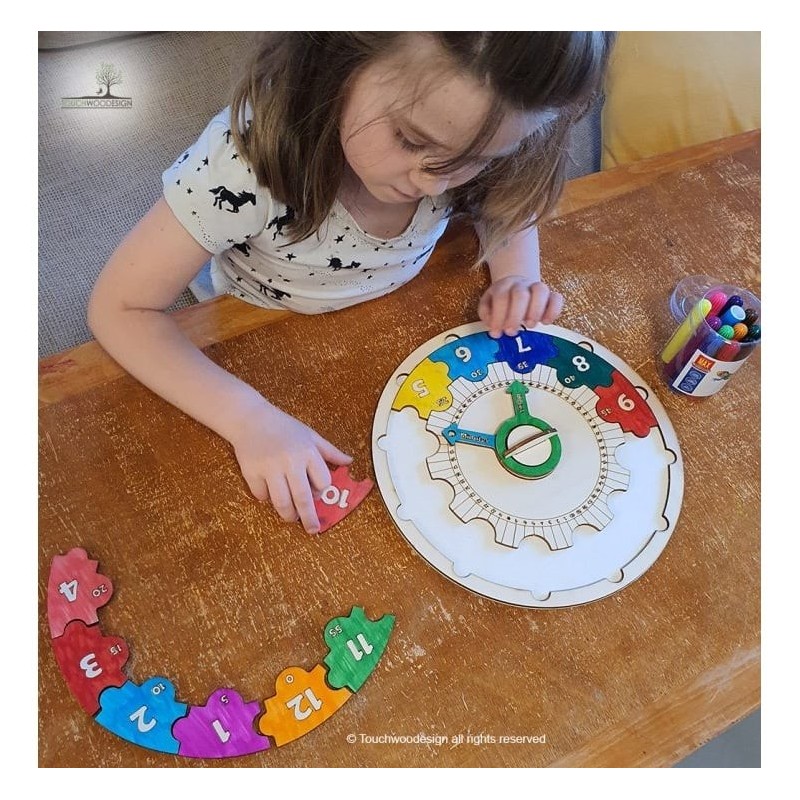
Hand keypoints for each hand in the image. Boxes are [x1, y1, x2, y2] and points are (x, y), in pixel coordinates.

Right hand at [229, 402, 351, 532]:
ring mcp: (269, 468)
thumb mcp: (310, 435)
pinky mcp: (251, 473)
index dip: (322, 490)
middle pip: (303, 498)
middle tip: (312, 529)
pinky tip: (269, 493)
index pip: (322, 482)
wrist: (250, 418)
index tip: (318, 494)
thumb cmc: (283, 427)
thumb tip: (349, 462)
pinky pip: (261, 496)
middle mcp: (290, 461)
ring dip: (288, 514)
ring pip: (282, 502)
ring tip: (291, 517)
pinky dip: (266, 499)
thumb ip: (330, 451)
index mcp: (307, 452)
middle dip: (309, 518)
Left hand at [477, 276, 563, 337]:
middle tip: (511, 332)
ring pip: (541, 291)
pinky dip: (553, 311)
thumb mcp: (488, 304)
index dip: (498, 316)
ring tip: (530, 326)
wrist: (516, 287)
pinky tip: (545, 322)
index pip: (501, 297)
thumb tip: (493, 325)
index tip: (496, 333)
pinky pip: (557, 298)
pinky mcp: (551, 295)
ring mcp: (537, 287)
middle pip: (520, 294)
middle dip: (515, 316)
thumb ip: (487, 313)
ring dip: (535, 311)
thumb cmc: (501, 302)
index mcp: (503, 286)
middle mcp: (521, 284)